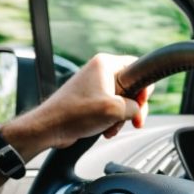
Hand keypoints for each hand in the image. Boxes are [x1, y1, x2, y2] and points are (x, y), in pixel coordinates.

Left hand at [5, 54, 152, 154]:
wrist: (50, 127)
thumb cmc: (74, 114)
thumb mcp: (114, 110)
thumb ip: (135, 107)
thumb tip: (137, 111)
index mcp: (106, 64)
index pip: (138, 67)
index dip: (143, 88)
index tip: (139, 104)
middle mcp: (101, 71)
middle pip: (132, 87)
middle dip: (133, 108)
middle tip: (134, 121)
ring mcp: (96, 85)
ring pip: (123, 100)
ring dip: (121, 117)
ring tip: (112, 127)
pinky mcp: (91, 99)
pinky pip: (111, 107)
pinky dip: (112, 120)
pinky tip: (106, 129)